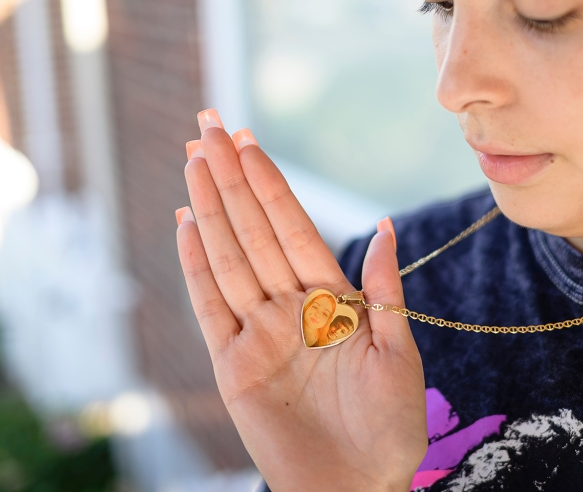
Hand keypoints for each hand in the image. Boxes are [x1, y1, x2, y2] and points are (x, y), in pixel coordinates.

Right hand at [176, 110, 426, 491]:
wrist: (356, 487)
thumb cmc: (389, 426)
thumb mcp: (397, 352)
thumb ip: (381, 290)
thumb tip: (383, 226)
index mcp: (332, 298)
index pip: (293, 226)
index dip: (270, 182)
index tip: (249, 139)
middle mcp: (290, 305)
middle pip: (253, 229)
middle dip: (232, 177)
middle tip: (207, 125)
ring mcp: (258, 332)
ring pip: (227, 256)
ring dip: (209, 208)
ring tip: (192, 160)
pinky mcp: (233, 364)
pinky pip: (209, 306)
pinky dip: (195, 265)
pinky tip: (185, 224)